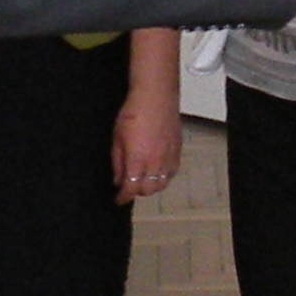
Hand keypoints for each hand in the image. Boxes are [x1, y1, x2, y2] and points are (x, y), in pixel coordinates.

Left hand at [112, 80, 182, 203]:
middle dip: (136, 192)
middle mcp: (155, 162)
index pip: (131, 189)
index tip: (119, 198)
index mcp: (137, 160)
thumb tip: (118, 178)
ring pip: (162, 184)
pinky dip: (164, 177)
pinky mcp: (177, 150)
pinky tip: (157, 171)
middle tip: (129, 186)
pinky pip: (172, 173)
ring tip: (143, 180)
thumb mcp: (117, 138)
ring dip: (151, 186)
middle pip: (147, 190)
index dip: (123, 197)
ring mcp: (168, 157)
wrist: (155, 97)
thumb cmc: (135, 112)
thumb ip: (117, 161)